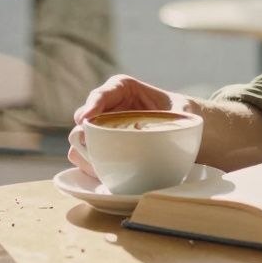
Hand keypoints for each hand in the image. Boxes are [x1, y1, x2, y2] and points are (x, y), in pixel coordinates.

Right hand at [68, 74, 195, 177]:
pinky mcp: (100, 148)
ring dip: (83, 153)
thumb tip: (180, 125)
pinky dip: (88, 166)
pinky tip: (102, 173)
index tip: (86, 118)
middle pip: (83, 118)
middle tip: (91, 147)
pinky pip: (83, 158)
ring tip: (98, 164)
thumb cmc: (180, 115)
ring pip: (78, 140)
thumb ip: (180, 115)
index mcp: (122, 89)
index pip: (101, 94)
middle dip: (84, 134)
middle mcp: (106, 107)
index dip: (92, 105)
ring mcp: (100, 128)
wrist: (181, 131)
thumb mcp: (183, 111)